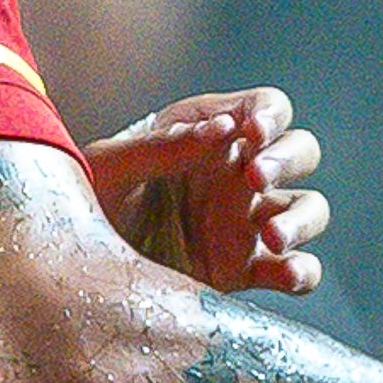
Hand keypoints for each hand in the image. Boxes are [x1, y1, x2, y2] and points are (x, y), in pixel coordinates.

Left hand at [87, 88, 328, 296]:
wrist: (73, 273)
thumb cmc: (84, 202)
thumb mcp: (108, 168)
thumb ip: (162, 148)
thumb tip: (220, 131)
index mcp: (209, 135)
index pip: (265, 108)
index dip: (270, 115)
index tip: (252, 135)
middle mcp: (237, 174)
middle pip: (299, 151)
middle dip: (286, 159)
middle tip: (254, 176)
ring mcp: (246, 224)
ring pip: (308, 209)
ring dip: (301, 218)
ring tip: (271, 235)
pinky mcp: (246, 271)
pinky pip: (295, 270)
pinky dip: (302, 271)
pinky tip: (287, 274)